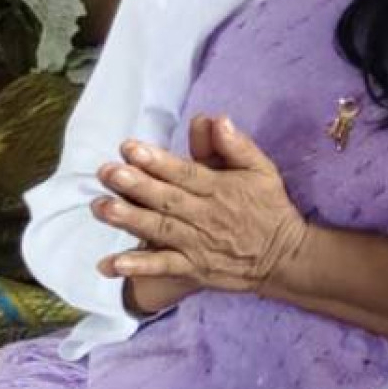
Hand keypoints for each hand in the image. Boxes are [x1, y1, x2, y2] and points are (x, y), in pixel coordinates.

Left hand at [93, 115, 311, 296]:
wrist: (286, 257)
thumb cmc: (270, 208)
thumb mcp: (263, 170)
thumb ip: (238, 146)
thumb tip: (219, 119)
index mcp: (220, 188)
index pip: (184, 172)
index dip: (157, 160)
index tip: (129, 148)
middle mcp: (206, 215)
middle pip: (167, 198)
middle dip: (135, 185)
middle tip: (106, 172)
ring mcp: (198, 243)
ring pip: (160, 229)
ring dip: (130, 220)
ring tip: (101, 208)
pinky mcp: (194, 268)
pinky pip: (164, 267)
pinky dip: (140, 266)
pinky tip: (112, 264)